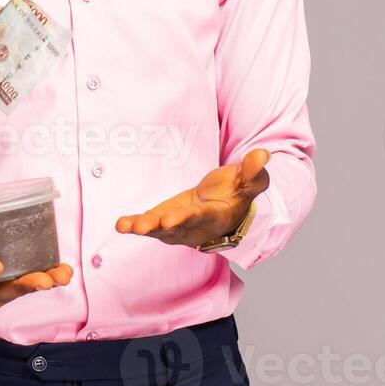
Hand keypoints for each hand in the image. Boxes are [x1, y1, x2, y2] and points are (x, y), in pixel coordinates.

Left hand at [114, 148, 270, 248]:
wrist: (225, 207)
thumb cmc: (236, 193)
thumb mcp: (248, 181)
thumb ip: (253, 172)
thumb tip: (263, 154)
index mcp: (216, 217)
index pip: (201, 217)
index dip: (186, 219)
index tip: (172, 218)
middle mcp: (195, 227)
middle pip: (176, 229)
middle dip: (160, 227)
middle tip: (144, 226)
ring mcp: (177, 227)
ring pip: (159, 230)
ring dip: (143, 228)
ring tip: (128, 226)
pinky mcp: (163, 220)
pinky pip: (148, 225)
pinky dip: (134, 225)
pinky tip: (121, 224)